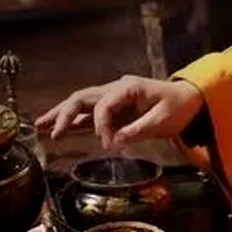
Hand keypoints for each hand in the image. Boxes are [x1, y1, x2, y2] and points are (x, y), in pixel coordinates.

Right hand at [34, 75, 204, 149]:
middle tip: (51, 132)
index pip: (103, 104)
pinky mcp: (115, 109)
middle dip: (65, 113)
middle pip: (83, 98)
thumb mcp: (163, 119)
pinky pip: (91, 114)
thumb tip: (115, 142)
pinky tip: (61, 131)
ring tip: (40, 126)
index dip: (101, 126)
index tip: (109, 144)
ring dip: (63, 115)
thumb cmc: (179, 106)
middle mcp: (117, 89)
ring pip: (82, 104)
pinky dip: (75, 122)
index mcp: (129, 87)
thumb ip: (139, 130)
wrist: (191, 100)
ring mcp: (114, 98)